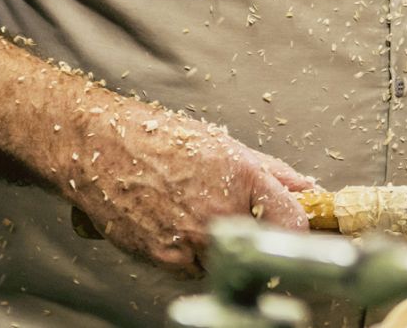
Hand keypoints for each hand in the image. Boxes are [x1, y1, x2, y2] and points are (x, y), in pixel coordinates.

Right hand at [63, 107, 315, 276]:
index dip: (300, 229)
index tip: (298, 231)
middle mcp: (220, 211)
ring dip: (223, 250)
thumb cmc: (156, 138)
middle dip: (259, 241)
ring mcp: (192, 239)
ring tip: (200, 218)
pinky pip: (193, 268)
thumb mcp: (223, 144)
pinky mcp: (165, 257)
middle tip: (247, 227)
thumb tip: (307, 188)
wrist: (98, 149)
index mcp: (242, 177)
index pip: (293, 222)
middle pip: (262, 248)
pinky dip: (193, 255)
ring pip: (226, 262)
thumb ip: (272, 171)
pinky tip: (178, 227)